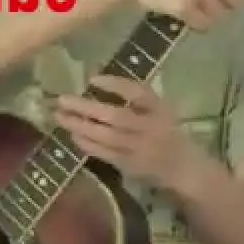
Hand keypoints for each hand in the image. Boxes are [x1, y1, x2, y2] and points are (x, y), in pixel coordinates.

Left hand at [54, 74, 201, 189]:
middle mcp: (151, 128)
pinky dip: (86, 143)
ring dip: (79, 125)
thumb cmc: (167, 130)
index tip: (91, 78)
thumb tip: (93, 76)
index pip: (139, 93)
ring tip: (59, 116)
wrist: (184, 167)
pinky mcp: (130, 165)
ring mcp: (139, 149)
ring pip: (106, 136)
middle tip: (62, 99)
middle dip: (86, 107)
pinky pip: (103, 153)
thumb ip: (134, 93)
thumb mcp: (160, 108)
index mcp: (160, 109)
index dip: (115, 84)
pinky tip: (72, 134)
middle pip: (116, 116)